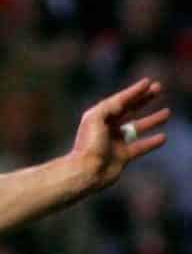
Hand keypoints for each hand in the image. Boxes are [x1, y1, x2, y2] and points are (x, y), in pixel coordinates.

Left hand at [70, 77, 169, 191]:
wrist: (86, 171)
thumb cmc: (89, 145)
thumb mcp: (95, 119)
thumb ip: (109, 106)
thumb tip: (123, 103)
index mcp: (98, 117)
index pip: (120, 100)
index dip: (134, 91)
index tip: (148, 82)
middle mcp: (107, 128)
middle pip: (129, 110)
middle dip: (144, 99)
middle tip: (159, 89)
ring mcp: (115, 142)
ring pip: (137, 127)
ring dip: (152, 120)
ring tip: (167, 112)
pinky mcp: (122, 156)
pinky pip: (140, 146)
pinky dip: (152, 142)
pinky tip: (163, 137)